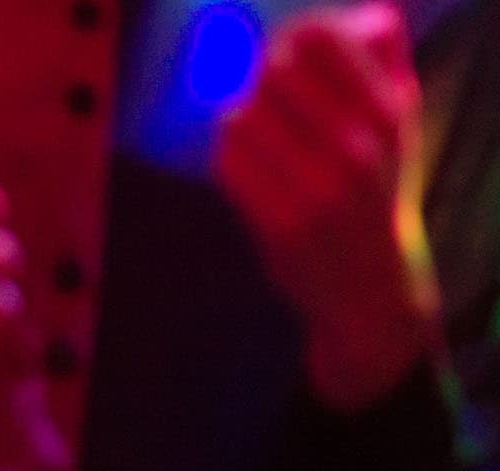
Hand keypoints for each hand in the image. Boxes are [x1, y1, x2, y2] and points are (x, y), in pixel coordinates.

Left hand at [215, 2, 441, 411]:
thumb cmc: (378, 192)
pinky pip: (227, 164)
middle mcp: (357, 150)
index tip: (291, 61)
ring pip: (241, 117)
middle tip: (267, 102)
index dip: (293, 41)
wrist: (371, 287)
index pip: (322, 40)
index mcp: (388, 116)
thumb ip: (387, 62)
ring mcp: (317, 190)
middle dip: (261, 83)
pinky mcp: (280, 224)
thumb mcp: (400, 125)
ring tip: (260, 138)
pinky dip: (229, 158)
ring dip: (240, 123)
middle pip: (273, 72)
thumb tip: (368, 13)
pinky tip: (248, 167)